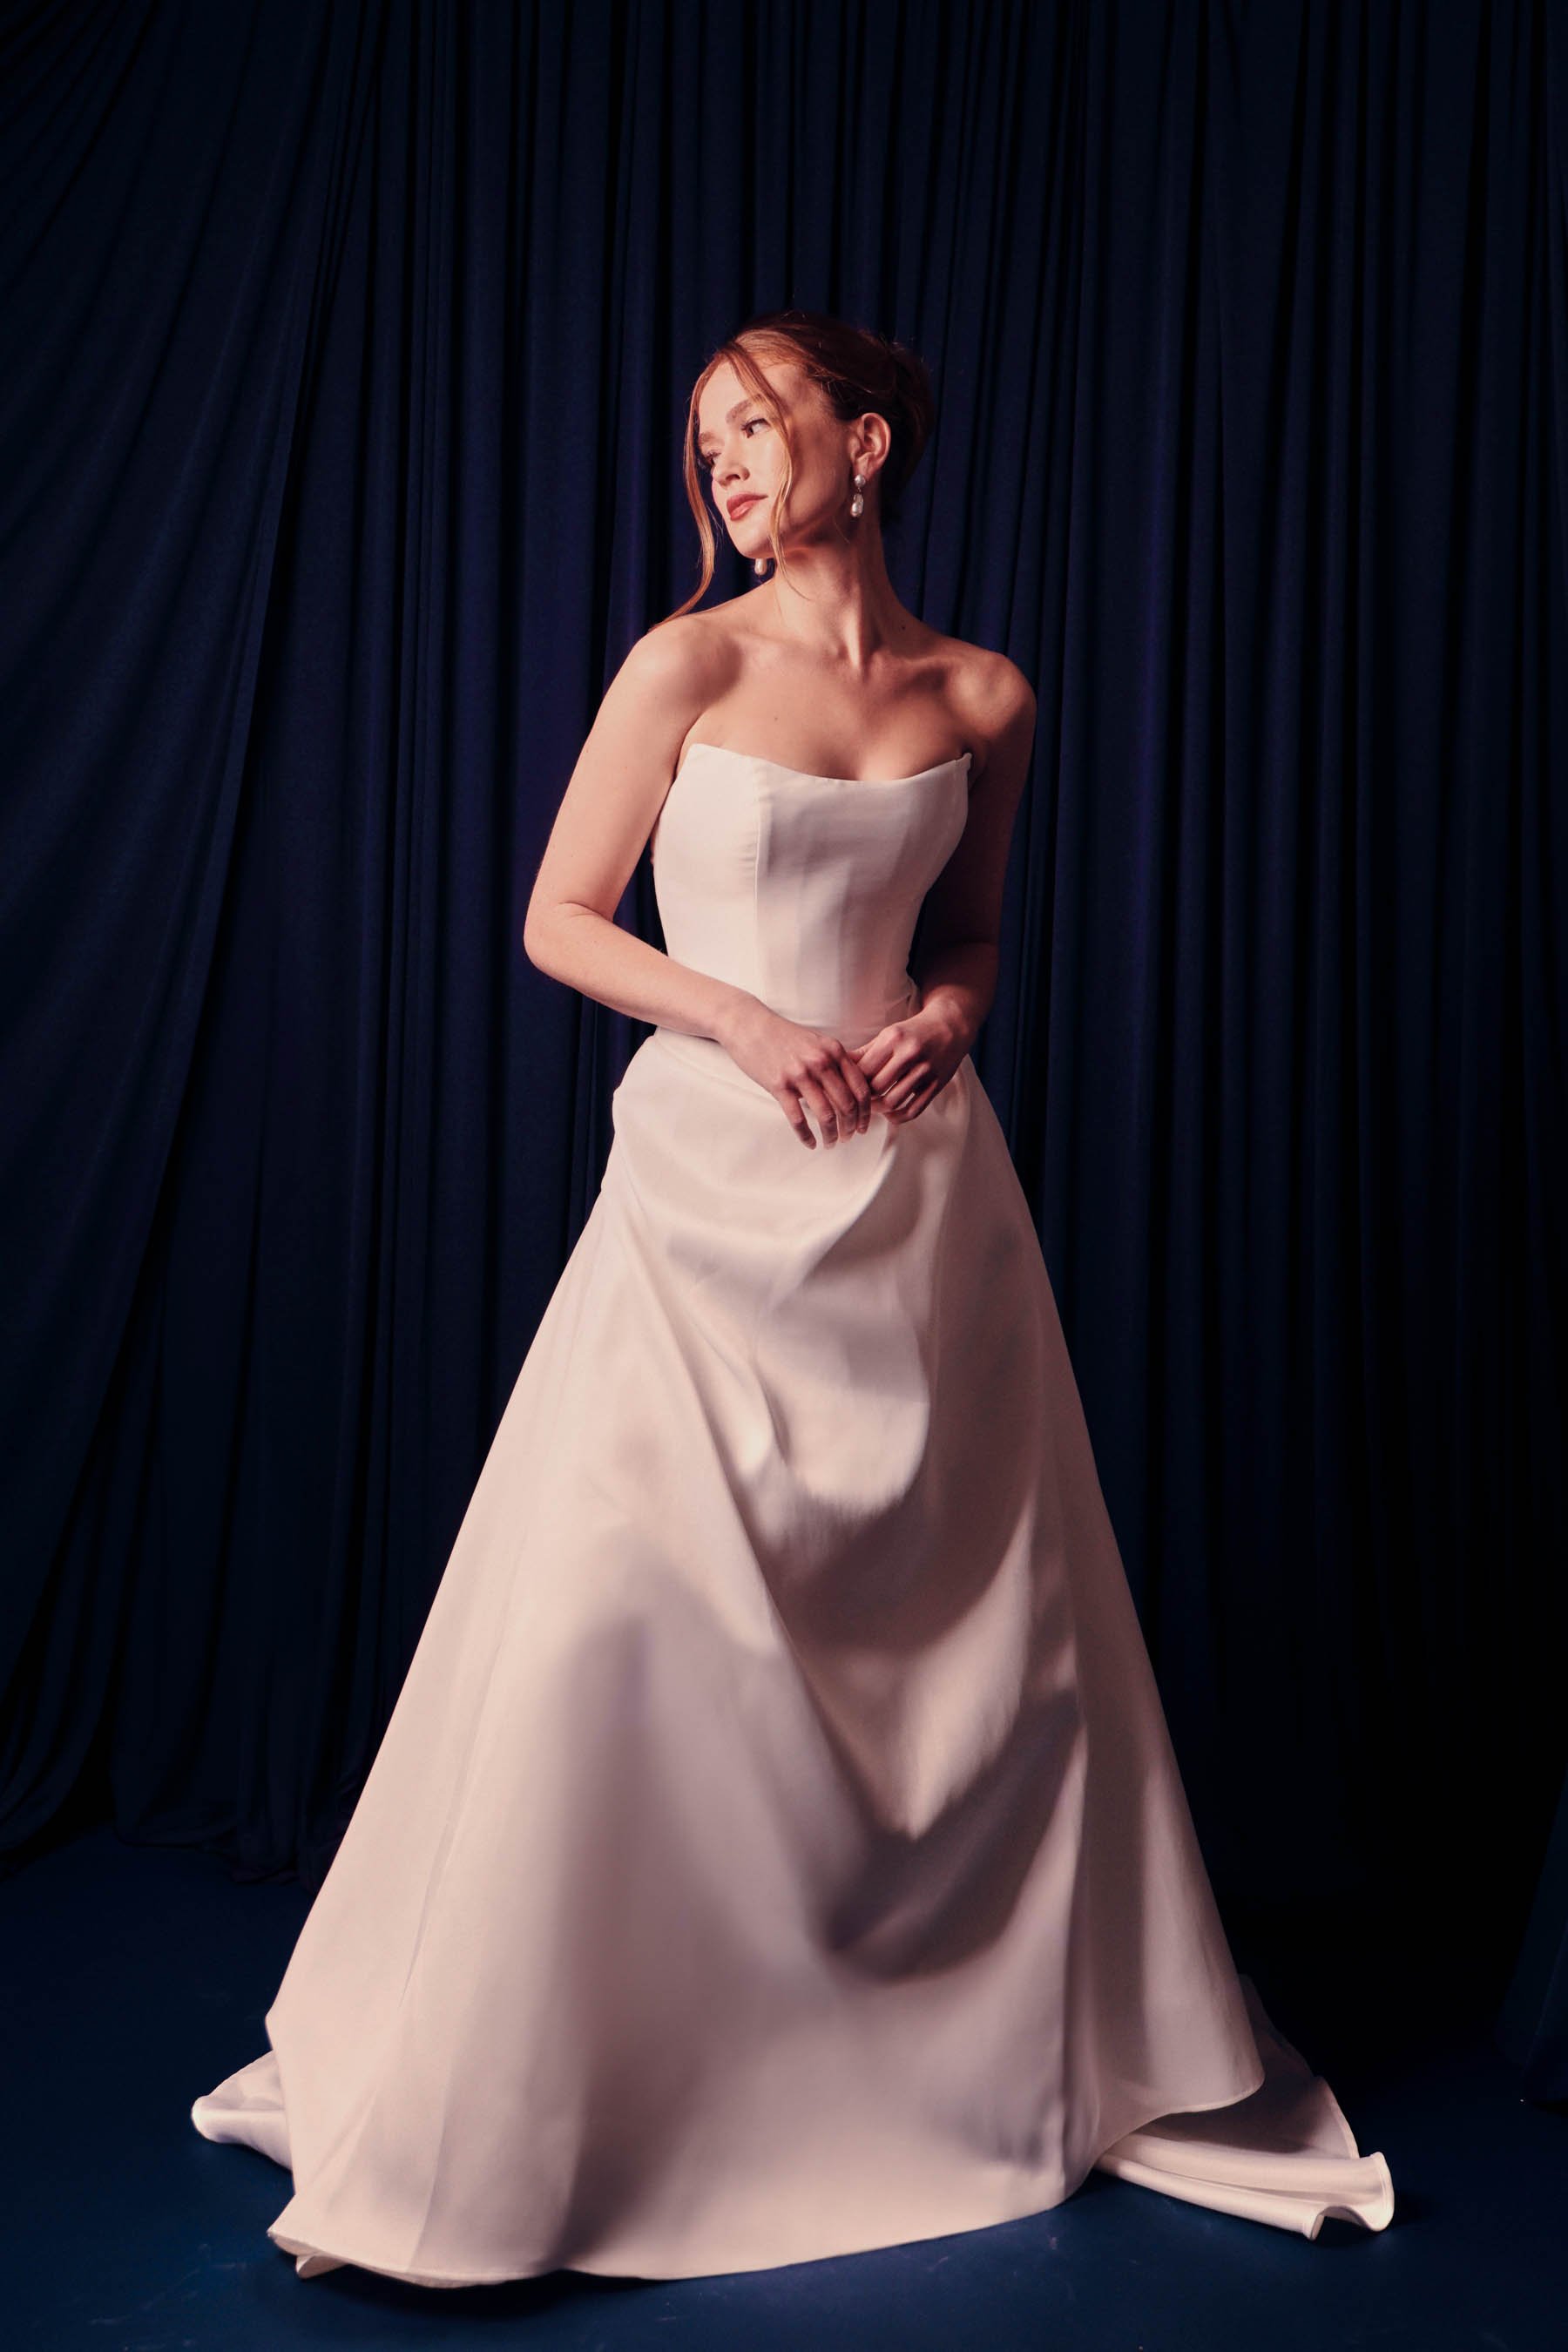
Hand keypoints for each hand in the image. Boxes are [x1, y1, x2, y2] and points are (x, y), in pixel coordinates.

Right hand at [718, 1000, 874, 1148]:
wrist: (749, 1025)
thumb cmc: (783, 1035)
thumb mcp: (817, 1042)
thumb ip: (835, 1061)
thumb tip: (855, 1086)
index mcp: (834, 1051)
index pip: (860, 1087)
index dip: (866, 1112)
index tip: (863, 1125)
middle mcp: (821, 1062)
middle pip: (847, 1105)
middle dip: (851, 1127)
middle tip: (848, 1138)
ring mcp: (800, 1074)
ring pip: (826, 1115)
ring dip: (832, 1135)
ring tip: (831, 1143)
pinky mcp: (779, 1085)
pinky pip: (798, 1119)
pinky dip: (807, 1136)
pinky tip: (810, 1143)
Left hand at [850, 1005, 967, 1123]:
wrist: (951, 1026)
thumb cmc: (913, 1031)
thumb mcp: (889, 1034)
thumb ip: (865, 1052)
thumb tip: (839, 1067)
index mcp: (893, 1039)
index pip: (864, 1070)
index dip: (852, 1083)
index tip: (847, 1088)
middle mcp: (909, 1054)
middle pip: (876, 1088)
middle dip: (864, 1098)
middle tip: (857, 1100)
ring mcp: (925, 1070)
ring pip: (893, 1102)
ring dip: (878, 1109)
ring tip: (872, 1107)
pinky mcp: (937, 1084)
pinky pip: (913, 1110)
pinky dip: (898, 1117)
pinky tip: (890, 1113)